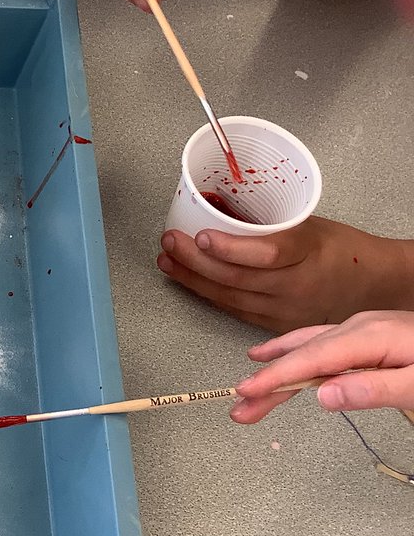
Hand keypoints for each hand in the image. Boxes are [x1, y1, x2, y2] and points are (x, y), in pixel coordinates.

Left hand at [156, 218, 413, 332]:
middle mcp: (297, 285)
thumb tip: (214, 210)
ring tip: (167, 260)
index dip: (231, 248)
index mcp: (309, 251)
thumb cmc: (335, 248)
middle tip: (170, 241)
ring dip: (192, 278)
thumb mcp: (308, 224)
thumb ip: (268, 225)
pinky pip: (234, 310)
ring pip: (230, 296)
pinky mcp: (275, 325)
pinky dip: (207, 294)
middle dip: (195, 260)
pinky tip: (186, 281)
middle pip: (238, 277)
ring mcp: (285, 309)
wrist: (368, 285)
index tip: (202, 235)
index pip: (268, 253)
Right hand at [230, 311, 413, 423]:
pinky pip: (321, 344)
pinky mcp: (370, 337)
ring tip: (248, 383)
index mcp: (370, 335)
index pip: (311, 360)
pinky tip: (280, 353)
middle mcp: (361, 327)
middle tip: (239, 407)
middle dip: (267, 380)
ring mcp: (364, 330)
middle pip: (303, 355)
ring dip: (276, 368)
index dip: (276, 378)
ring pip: (308, 348)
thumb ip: (373, 389)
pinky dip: (294, 352)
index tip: (246, 393)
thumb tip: (324, 396)